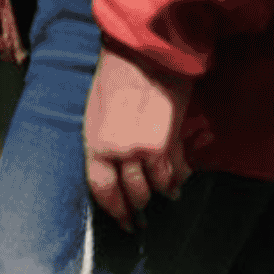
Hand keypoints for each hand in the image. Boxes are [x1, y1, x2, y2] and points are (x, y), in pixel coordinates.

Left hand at [83, 43, 194, 231]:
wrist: (143, 51)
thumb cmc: (117, 75)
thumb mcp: (98, 111)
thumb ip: (104, 142)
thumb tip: (116, 169)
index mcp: (94, 143)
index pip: (102, 190)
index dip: (115, 211)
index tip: (123, 222)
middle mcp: (116, 153)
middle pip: (131, 195)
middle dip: (138, 210)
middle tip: (143, 220)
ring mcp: (142, 151)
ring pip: (154, 188)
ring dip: (160, 194)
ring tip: (167, 197)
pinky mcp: (165, 144)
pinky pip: (172, 174)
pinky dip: (176, 180)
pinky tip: (178, 183)